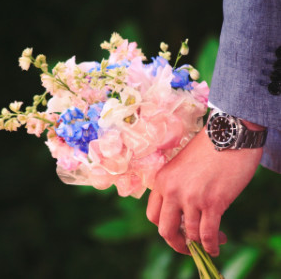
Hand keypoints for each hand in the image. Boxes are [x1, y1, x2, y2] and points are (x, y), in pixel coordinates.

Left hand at [146, 126, 262, 255]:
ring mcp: (191, 197)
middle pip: (165, 230)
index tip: (177, 230)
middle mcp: (172, 190)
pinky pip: (207, 234)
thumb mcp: (180, 167)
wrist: (227, 135)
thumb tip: (182, 214)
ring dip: (201, 243)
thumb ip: (176, 188)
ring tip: (215, 238)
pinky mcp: (212, 202)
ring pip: (190, 234)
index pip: (152, 215)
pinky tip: (217, 245)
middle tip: (188, 245)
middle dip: (177, 243)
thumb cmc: (206, 150)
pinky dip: (212, 245)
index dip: (164, 228)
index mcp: (162, 180)